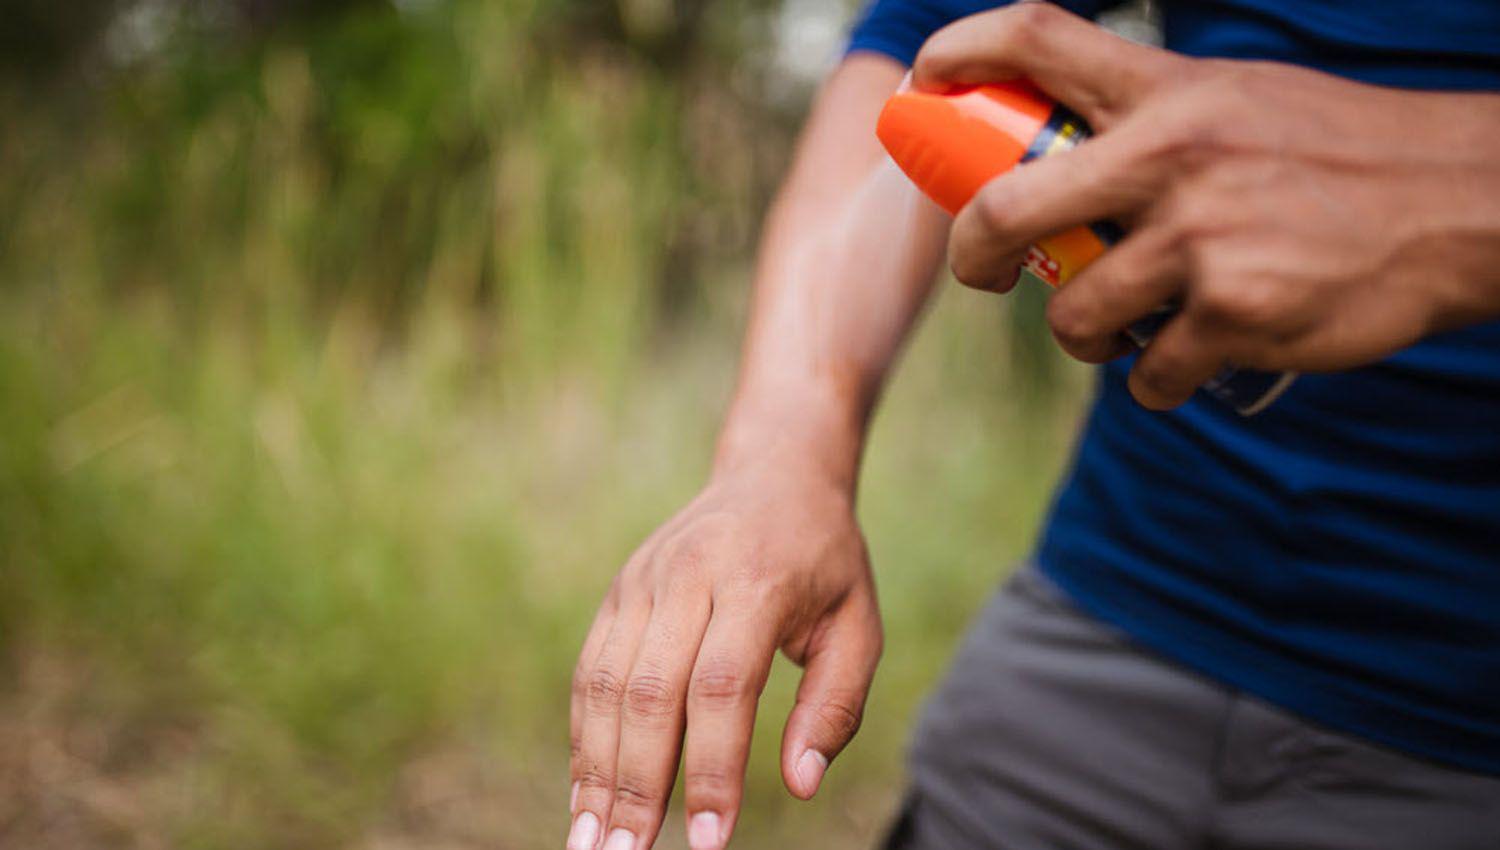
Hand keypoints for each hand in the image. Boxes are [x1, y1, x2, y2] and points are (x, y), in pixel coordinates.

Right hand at [567, 457, 880, 849]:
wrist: (774, 472)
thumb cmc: (826, 561)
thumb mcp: (858, 624)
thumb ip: (835, 706)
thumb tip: (800, 784)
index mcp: (757, 580)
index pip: (723, 686)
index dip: (711, 768)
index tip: (709, 841)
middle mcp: (690, 574)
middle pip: (651, 691)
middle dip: (637, 784)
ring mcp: (644, 580)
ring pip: (606, 684)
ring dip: (595, 769)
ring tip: (592, 841)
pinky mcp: (619, 591)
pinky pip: (590, 669)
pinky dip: (583, 735)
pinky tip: (586, 790)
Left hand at [913, 3, 1499, 408]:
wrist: (1459, 205)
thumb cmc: (1334, 154)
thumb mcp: (1236, 102)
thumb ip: (1149, 124)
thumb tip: (1052, 167)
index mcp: (1172, 91)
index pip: (1038, 38)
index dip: (959, 52)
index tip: (925, 84)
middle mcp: (1175, 156)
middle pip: (1006, 209)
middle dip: (974, 256)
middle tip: (985, 274)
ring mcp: (1202, 238)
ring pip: (1075, 318)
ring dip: (1086, 338)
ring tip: (1123, 327)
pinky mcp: (1235, 314)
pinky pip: (1147, 375)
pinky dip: (1157, 380)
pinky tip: (1194, 356)